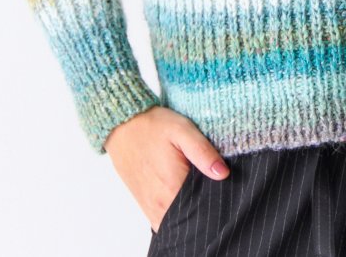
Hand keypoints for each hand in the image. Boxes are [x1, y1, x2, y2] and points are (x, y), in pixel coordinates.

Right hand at [103, 105, 230, 232]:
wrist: (122, 125)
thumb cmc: (152, 126)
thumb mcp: (182, 129)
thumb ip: (203, 152)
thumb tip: (223, 173)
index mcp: (172, 187)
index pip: (203, 207)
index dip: (215, 196)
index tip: (220, 183)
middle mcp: (160, 204)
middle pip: (191, 216)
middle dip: (203, 204)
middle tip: (206, 180)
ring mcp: (151, 207)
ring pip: (177, 220)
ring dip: (189, 208)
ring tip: (193, 184)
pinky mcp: (145, 205)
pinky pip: (164, 219)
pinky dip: (175, 210)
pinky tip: (181, 191)